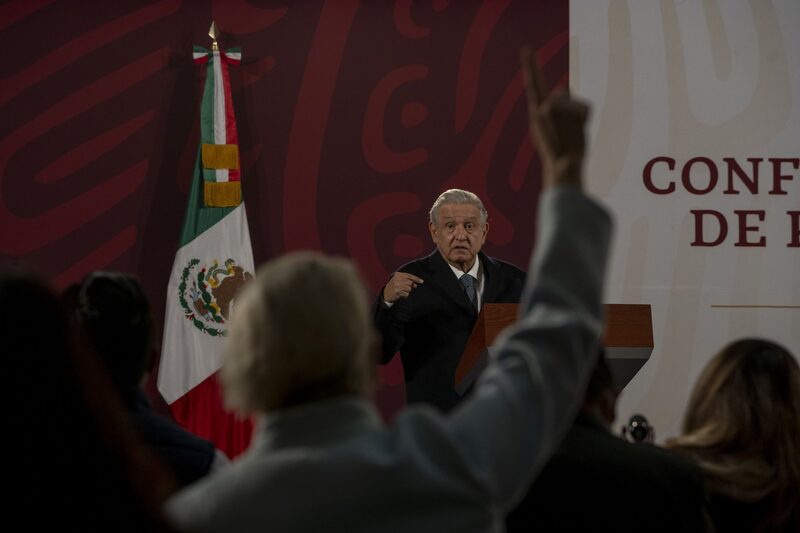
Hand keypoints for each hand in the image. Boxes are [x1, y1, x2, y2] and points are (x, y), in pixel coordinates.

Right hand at [382, 272, 423, 302]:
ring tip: (401, 292)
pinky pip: (406, 294)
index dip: (416, 279)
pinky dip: (405, 296)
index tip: (422, 282)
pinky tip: (400, 295)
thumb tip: (416, 285)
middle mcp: (397, 279)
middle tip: (404, 289)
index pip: (409, 276)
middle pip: (410, 283)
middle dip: (409, 287)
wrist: (385, 294)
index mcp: (398, 274)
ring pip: (409, 289)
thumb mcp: (400, 281)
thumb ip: (408, 281)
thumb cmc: (395, 287)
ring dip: (407, 292)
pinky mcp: (396, 291)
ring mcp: (396, 285)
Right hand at [521, 47, 589, 188]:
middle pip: (562, 94)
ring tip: (570, 132)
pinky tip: (577, 130)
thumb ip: (553, 109)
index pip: (533, 85)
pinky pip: (584, 107)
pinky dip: (585, 118)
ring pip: (573, 101)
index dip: (530, 66)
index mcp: (536, 114)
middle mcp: (542, 108)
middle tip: (555, 106)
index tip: (527, 50)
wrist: (562, 165)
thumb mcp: (549, 129)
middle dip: (567, 106)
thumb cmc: (558, 152)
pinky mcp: (565, 110)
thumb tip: (564, 90)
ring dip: (577, 115)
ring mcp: (552, 108)